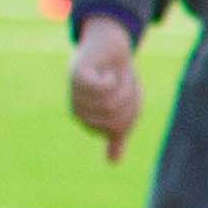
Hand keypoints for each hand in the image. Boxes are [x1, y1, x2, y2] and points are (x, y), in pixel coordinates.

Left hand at [67, 18, 139, 158]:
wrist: (109, 45)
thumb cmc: (117, 76)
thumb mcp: (123, 108)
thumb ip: (117, 133)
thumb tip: (112, 163)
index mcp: (88, 120)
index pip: (119, 127)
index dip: (132, 111)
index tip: (127, 95)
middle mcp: (78, 109)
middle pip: (116, 117)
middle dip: (129, 99)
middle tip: (122, 82)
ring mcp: (75, 93)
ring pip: (111, 101)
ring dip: (123, 86)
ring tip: (115, 74)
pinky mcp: (77, 77)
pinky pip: (103, 87)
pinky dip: (112, 77)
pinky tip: (105, 70)